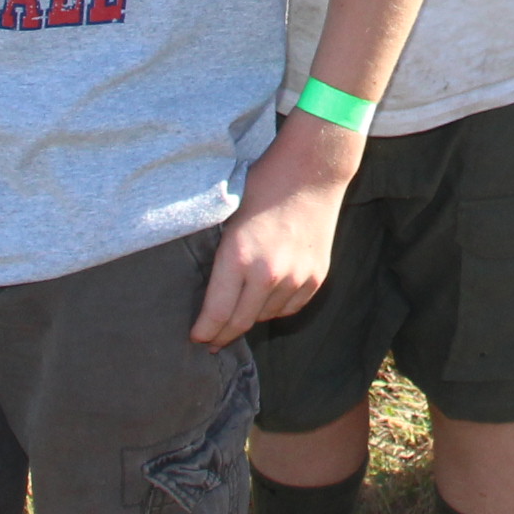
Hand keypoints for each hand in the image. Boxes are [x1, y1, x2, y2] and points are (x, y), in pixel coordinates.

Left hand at [192, 117, 358, 344]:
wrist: (312, 171)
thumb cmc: (262, 187)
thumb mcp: (227, 217)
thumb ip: (219, 258)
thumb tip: (204, 293)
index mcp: (239, 257)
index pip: (217, 313)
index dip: (204, 332)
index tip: (196, 339)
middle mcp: (268, 273)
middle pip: (241, 323)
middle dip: (222, 335)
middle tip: (212, 342)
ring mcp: (296, 277)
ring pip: (266, 317)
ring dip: (250, 318)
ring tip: (239, 312)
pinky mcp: (316, 277)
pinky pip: (290, 307)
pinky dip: (275, 307)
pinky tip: (265, 298)